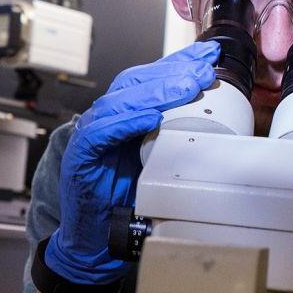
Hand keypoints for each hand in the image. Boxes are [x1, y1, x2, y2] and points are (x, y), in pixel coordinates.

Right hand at [44, 41, 218, 283]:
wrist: (95, 237)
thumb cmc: (125, 200)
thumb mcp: (157, 161)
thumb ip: (172, 136)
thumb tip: (211, 115)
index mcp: (122, 117)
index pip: (147, 80)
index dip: (176, 64)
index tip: (207, 55)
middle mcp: (104, 120)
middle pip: (134, 83)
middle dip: (172, 71)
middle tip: (205, 67)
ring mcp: (90, 137)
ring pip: (119, 102)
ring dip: (156, 92)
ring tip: (187, 86)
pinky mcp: (80, 158)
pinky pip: (100, 134)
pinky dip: (125, 123)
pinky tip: (149, 118)